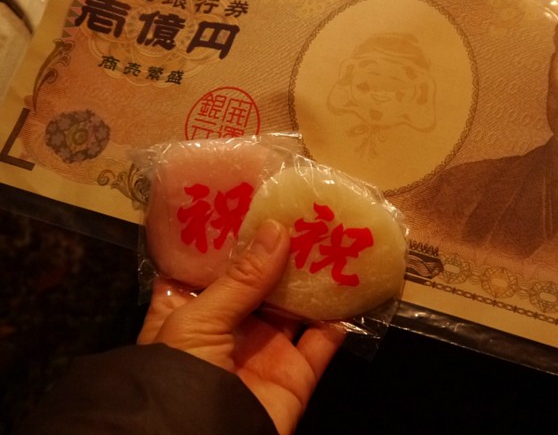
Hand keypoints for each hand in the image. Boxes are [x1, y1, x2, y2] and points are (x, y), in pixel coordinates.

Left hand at [137, 220, 344, 434]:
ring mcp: (265, 351)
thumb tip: (277, 229)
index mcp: (190, 313)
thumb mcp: (199, 319)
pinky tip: (355, 282)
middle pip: (258, 282)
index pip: (209, 268)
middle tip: (303, 212)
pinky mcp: (296, 374)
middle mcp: (229, 328)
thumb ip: (241, 278)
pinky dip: (342, 316)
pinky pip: (324, 340)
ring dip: (313, 276)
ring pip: (294, 305)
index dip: (229, 238)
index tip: (251, 202)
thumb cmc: (182, 375)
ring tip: (333, 236)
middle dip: (279, 250)